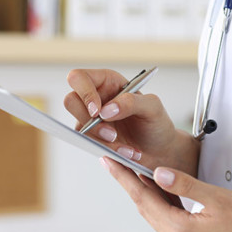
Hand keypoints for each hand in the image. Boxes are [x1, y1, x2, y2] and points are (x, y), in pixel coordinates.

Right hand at [64, 69, 198, 175]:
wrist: (160, 151)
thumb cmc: (157, 123)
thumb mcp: (153, 107)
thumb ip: (132, 102)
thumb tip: (105, 110)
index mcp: (108, 82)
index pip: (79, 78)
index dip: (84, 92)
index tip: (97, 111)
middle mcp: (96, 98)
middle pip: (71, 101)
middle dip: (90, 122)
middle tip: (112, 134)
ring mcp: (91, 119)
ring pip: (79, 127)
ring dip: (102, 140)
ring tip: (127, 148)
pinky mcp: (92, 138)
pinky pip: (89, 144)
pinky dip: (108, 150)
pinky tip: (126, 153)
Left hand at [100, 157, 231, 231]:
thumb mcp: (218, 197)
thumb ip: (186, 185)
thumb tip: (159, 173)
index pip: (144, 199)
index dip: (124, 178)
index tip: (109, 163)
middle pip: (146, 209)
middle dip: (130, 185)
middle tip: (116, 164)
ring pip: (156, 217)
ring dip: (146, 195)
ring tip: (135, 173)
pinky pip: (169, 224)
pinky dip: (162, 206)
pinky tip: (161, 193)